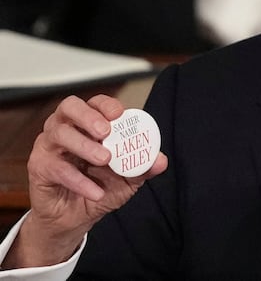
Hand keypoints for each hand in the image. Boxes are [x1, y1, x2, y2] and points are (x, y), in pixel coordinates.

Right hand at [3, 94, 167, 267]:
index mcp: (88, 123)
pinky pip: (56, 168)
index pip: (95, 102)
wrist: (77, 218)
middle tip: (106, 131)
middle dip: (88, 116)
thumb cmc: (101, 187)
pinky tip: (95, 191)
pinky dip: (78, 180)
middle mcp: (66, 128)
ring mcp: (49, 146)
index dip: (106, 105)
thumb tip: (161, 160)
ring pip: (59, 134)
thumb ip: (144, 166)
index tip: (120, 114)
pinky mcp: (39, 167)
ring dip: (84, 145)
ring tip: (105, 159)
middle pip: (69, 107)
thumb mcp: (128, 178)